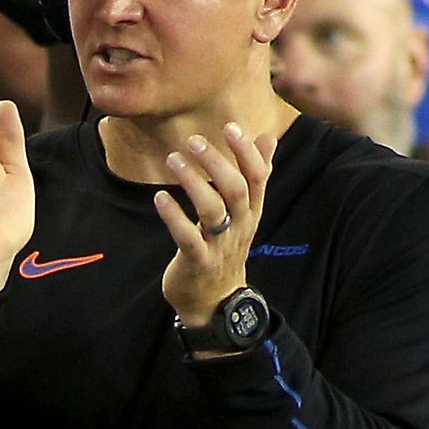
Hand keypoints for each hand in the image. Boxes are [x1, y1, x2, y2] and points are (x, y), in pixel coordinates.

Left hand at [156, 121, 276, 330]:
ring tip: (173, 160)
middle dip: (216, 162)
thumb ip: (255, 175)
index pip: (257, 177)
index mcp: (251, 212)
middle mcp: (239, 226)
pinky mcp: (198, 262)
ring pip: (212, 210)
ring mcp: (220, 246)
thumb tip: (268, 138)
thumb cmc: (225, 248)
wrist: (215, 301)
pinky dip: (173, 216)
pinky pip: (187, 237)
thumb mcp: (245, 213)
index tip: (231, 127)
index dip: (247, 152)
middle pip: (236, 189)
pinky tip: (159, 198)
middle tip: (193, 140)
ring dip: (192, 182)